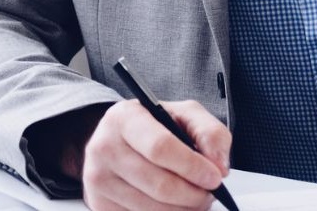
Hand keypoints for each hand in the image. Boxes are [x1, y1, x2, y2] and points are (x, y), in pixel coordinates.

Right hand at [82, 98, 231, 210]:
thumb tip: (218, 165)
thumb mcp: (183, 114)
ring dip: (183, 210)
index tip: (214, 177)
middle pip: (159, 185)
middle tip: (209, 192)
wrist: (117, 142)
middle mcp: (104, 148)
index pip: (159, 147)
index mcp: (124, 118)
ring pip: (152, 210)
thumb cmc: (153, 127)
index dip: (192, 166)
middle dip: (193, 194)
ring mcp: (98, 181)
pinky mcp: (100, 207)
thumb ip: (208, 131)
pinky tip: (174, 205)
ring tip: (194, 197)